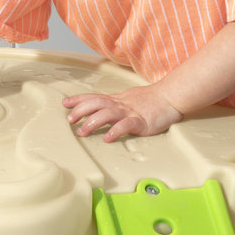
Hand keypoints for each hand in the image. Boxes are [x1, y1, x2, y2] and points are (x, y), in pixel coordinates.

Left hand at [63, 85, 182, 141]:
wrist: (169, 98)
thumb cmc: (149, 101)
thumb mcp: (127, 100)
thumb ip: (113, 105)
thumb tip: (99, 109)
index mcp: (116, 100)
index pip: (94, 97)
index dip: (79, 100)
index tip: (65, 103)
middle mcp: (120, 104)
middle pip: (96, 104)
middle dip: (81, 111)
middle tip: (70, 119)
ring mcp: (130, 112)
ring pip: (107, 114)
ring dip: (93, 122)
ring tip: (82, 131)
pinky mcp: (141, 121)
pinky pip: (126, 125)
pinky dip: (115, 131)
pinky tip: (108, 137)